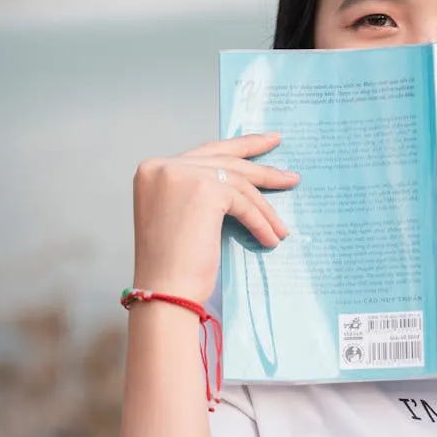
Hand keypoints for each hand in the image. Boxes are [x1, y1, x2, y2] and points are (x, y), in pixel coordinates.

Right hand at [131, 132, 298, 302]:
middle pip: (224, 159)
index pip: (204, 153)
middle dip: (259, 160)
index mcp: (153, 170)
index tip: (264, 143)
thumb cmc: (171, 265)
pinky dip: (260, 221)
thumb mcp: (179, 215)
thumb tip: (236, 180)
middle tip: (284, 161)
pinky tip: (271, 237)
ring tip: (282, 224)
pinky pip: (244, 203)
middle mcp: (164, 167)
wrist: (163, 292)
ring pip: (238, 182)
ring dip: (265, 206)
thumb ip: (196, 190)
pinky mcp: (206, 190)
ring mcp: (183, 175)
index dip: (237, 148)